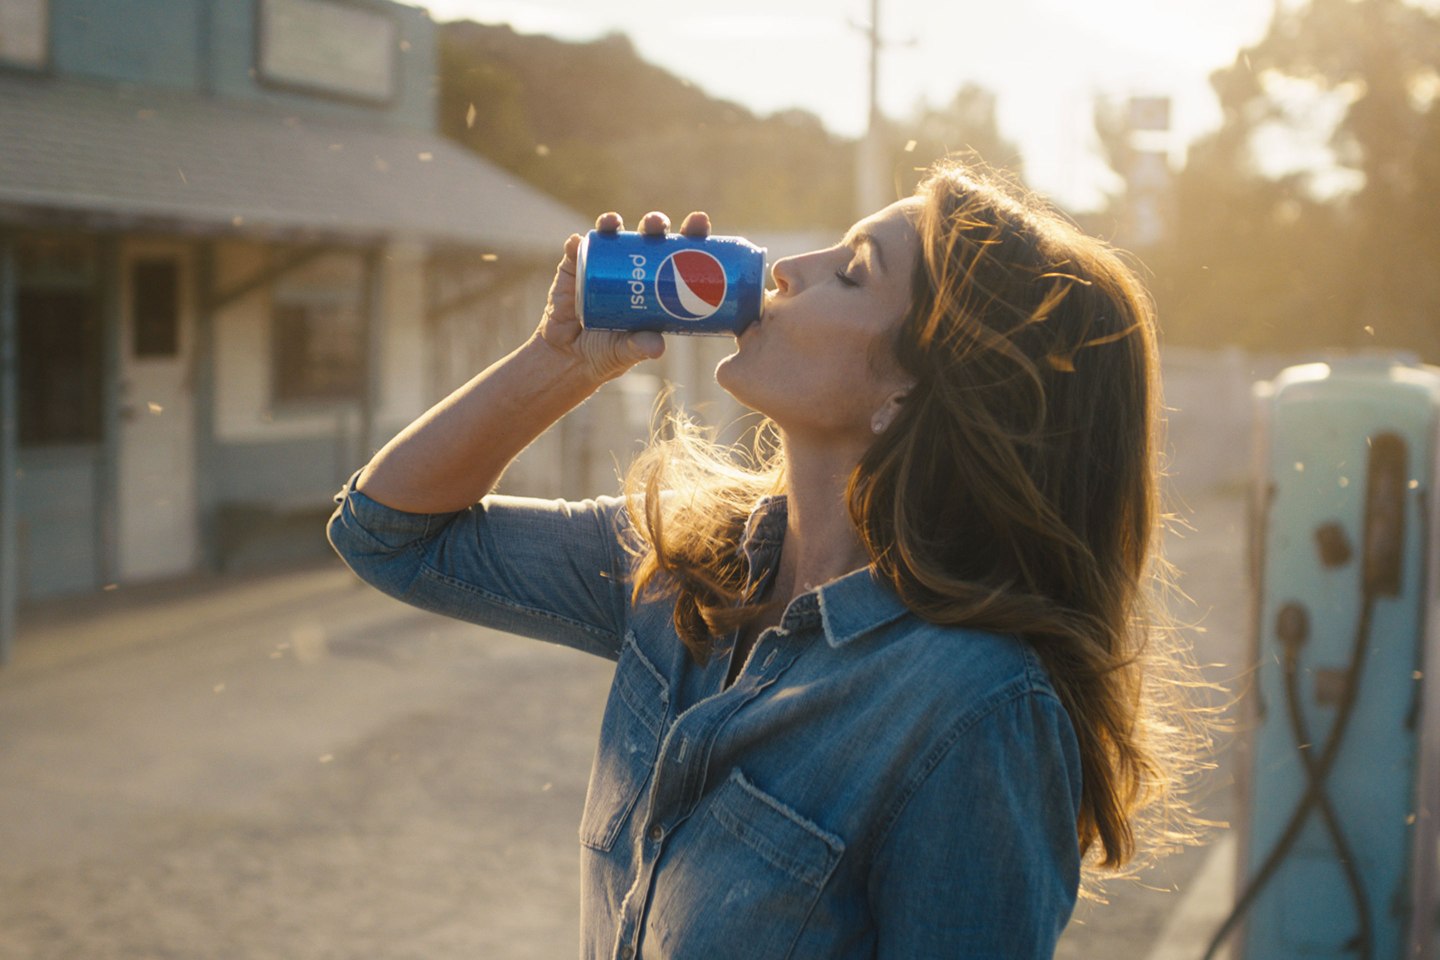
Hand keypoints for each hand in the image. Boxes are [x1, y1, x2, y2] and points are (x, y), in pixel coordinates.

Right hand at [537, 210, 712, 382]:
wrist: (570, 358)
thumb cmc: (608, 352)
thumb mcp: (627, 351)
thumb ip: (640, 347)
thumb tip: (657, 347)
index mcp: (656, 282)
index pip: (679, 253)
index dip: (690, 235)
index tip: (699, 223)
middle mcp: (631, 267)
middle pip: (647, 237)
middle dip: (655, 224)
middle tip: (657, 225)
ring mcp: (601, 265)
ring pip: (611, 236)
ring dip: (613, 224)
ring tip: (613, 223)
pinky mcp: (573, 269)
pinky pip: (575, 251)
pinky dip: (575, 244)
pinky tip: (577, 241)